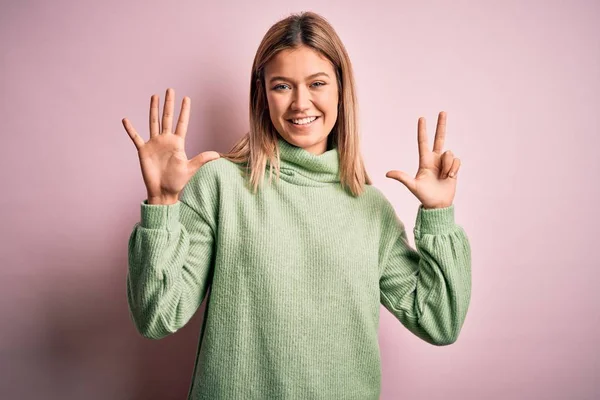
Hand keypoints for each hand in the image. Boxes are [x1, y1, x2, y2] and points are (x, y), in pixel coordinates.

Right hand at [122, 88, 219, 203]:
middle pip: (167, 118)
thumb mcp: (191, 169)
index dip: (184, 111)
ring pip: (153, 122)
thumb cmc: (177, 181)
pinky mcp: (144, 151)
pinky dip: (131, 129)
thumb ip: (202, 159)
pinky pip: (136, 138)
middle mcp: (166, 140)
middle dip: (169, 104)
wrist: (164, 192)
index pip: (182, 123)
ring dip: (153, 109)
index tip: (187, 98)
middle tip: (170, 89)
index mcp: (177, 143)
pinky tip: (125, 120)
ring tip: (154, 96)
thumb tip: (218, 155)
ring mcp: (154, 144)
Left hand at [385, 111, 460, 208]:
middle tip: (442, 112)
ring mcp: (444, 163)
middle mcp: (435, 159)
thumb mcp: (413, 186)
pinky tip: (450, 177)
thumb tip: (387, 173)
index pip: (423, 142)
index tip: (422, 118)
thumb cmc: (424, 196)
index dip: (423, 130)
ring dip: (447, 166)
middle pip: (439, 138)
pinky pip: (457, 160)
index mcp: (424, 161)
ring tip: (443, 177)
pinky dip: (454, 169)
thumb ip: (402, 178)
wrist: (438, 205)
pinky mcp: (454, 167)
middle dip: (441, 125)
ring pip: (449, 154)